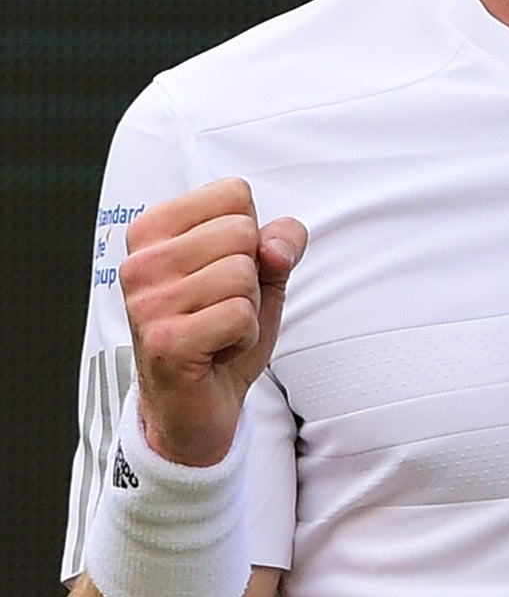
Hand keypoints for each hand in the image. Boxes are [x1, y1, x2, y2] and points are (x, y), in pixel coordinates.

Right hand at [118, 178, 306, 466]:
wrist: (196, 403)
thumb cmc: (222, 325)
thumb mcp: (262, 271)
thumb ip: (281, 240)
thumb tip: (274, 247)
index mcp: (154, 230)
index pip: (234, 193)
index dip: (251, 235)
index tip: (223, 269)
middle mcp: (141, 262)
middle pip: (242, 231)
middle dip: (251, 274)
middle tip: (221, 306)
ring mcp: (147, 303)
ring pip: (243, 274)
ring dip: (248, 309)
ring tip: (217, 328)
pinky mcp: (165, 341)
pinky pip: (240, 315)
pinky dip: (244, 337)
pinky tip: (215, 351)